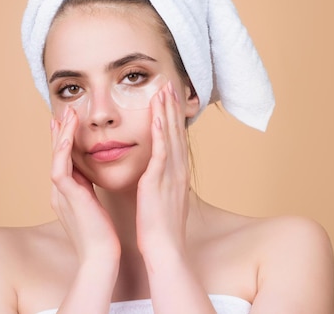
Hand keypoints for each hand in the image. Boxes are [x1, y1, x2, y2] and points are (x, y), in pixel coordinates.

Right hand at [50, 107, 120, 263]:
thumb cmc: (103, 235)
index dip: (65, 141)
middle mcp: (60, 192)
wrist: (102, 257)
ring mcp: (60, 195)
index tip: (69, 123)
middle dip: (59, 133)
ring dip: (61, 135)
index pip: (65, 161)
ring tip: (67, 115)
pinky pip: (60, 169)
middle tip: (63, 112)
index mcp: (68, 194)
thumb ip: (90, 191)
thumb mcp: (94, 206)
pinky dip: (63, 151)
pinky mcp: (67, 198)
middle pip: (56, 155)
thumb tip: (93, 177)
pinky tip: (67, 136)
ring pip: (56, 158)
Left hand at [136, 81, 190, 257]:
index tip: (170, 99)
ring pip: (170, 137)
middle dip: (172, 107)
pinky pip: (161, 153)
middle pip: (176, 132)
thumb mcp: (162, 199)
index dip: (173, 117)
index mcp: (177, 174)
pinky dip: (160, 134)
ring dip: (167, 112)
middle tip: (169, 85)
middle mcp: (178, 170)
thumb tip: (155, 174)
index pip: (176, 139)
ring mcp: (171, 175)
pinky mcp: (159, 182)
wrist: (165, 249)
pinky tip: (156, 118)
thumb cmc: (160, 228)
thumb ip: (160, 182)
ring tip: (164, 91)